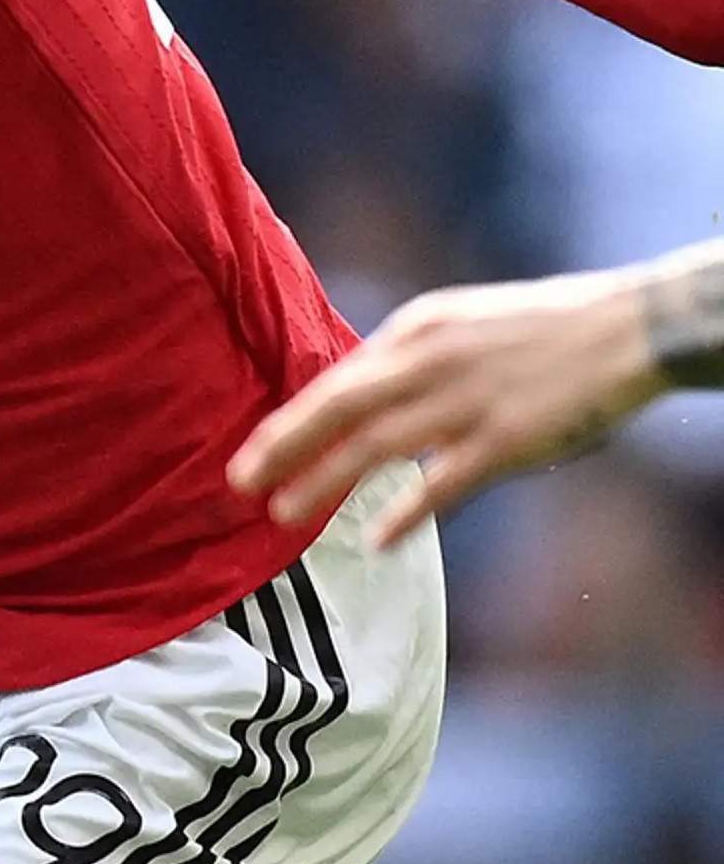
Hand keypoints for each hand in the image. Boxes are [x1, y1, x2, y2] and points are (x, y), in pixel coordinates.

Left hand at [228, 269, 661, 544]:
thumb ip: (409, 356)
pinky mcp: (505, 439)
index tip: (252, 449)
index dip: (290, 419)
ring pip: (375, 446)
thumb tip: (359, 387)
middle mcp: (429, 361)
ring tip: (283, 514)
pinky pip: (442, 482)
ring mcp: (465, 402)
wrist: (626, 328)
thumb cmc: (541, 328)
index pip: (336, 380)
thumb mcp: (460, 322)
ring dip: (324, 481)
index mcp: (415, 329)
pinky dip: (406, 513)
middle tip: (237, 482)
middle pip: (337, 408)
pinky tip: (374, 541)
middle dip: (282, 447)